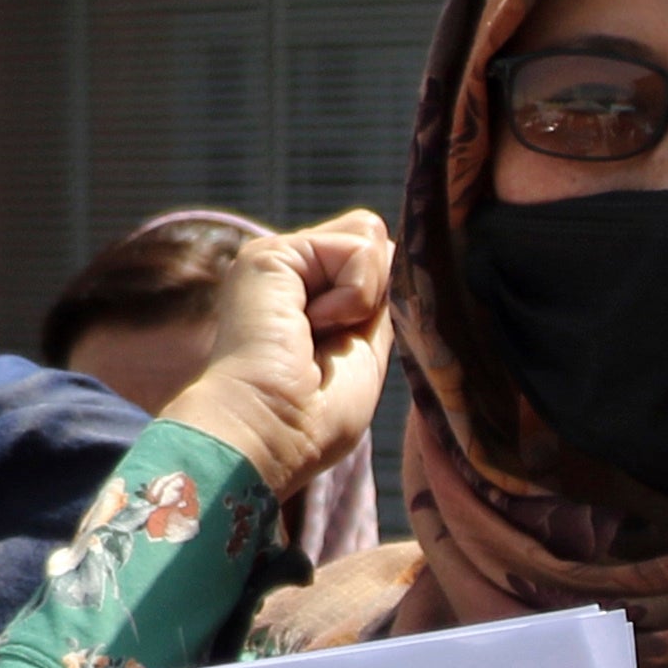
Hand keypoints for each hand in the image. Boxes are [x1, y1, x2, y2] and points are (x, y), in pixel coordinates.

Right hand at [164, 209, 397, 491]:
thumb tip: (399, 256)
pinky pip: (359, 249)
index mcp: (306, 295)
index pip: (374, 259)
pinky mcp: (271, 252)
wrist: (268, 433)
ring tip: (319, 334)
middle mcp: (289, 270)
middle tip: (333, 340)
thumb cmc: (313, 419)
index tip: (345, 351)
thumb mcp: (364, 352)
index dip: (384, 299)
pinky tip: (311, 327)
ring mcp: (278, 257)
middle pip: (373, 236)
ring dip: (364, 297)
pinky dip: (353, 298)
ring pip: (370, 234)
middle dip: (376, 292)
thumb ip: (378, 301)